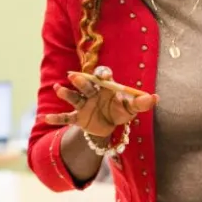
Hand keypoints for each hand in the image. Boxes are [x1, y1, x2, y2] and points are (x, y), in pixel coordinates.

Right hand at [41, 66, 155, 138]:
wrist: (109, 125)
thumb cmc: (121, 110)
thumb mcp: (132, 108)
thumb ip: (142, 103)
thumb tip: (156, 98)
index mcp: (106, 87)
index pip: (103, 76)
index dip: (103, 75)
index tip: (105, 76)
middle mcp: (92, 93)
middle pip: (86, 85)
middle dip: (81, 80)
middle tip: (73, 76)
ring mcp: (83, 105)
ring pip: (74, 97)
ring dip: (66, 93)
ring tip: (58, 88)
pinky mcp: (78, 117)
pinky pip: (66, 117)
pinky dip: (56, 118)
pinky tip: (45, 118)